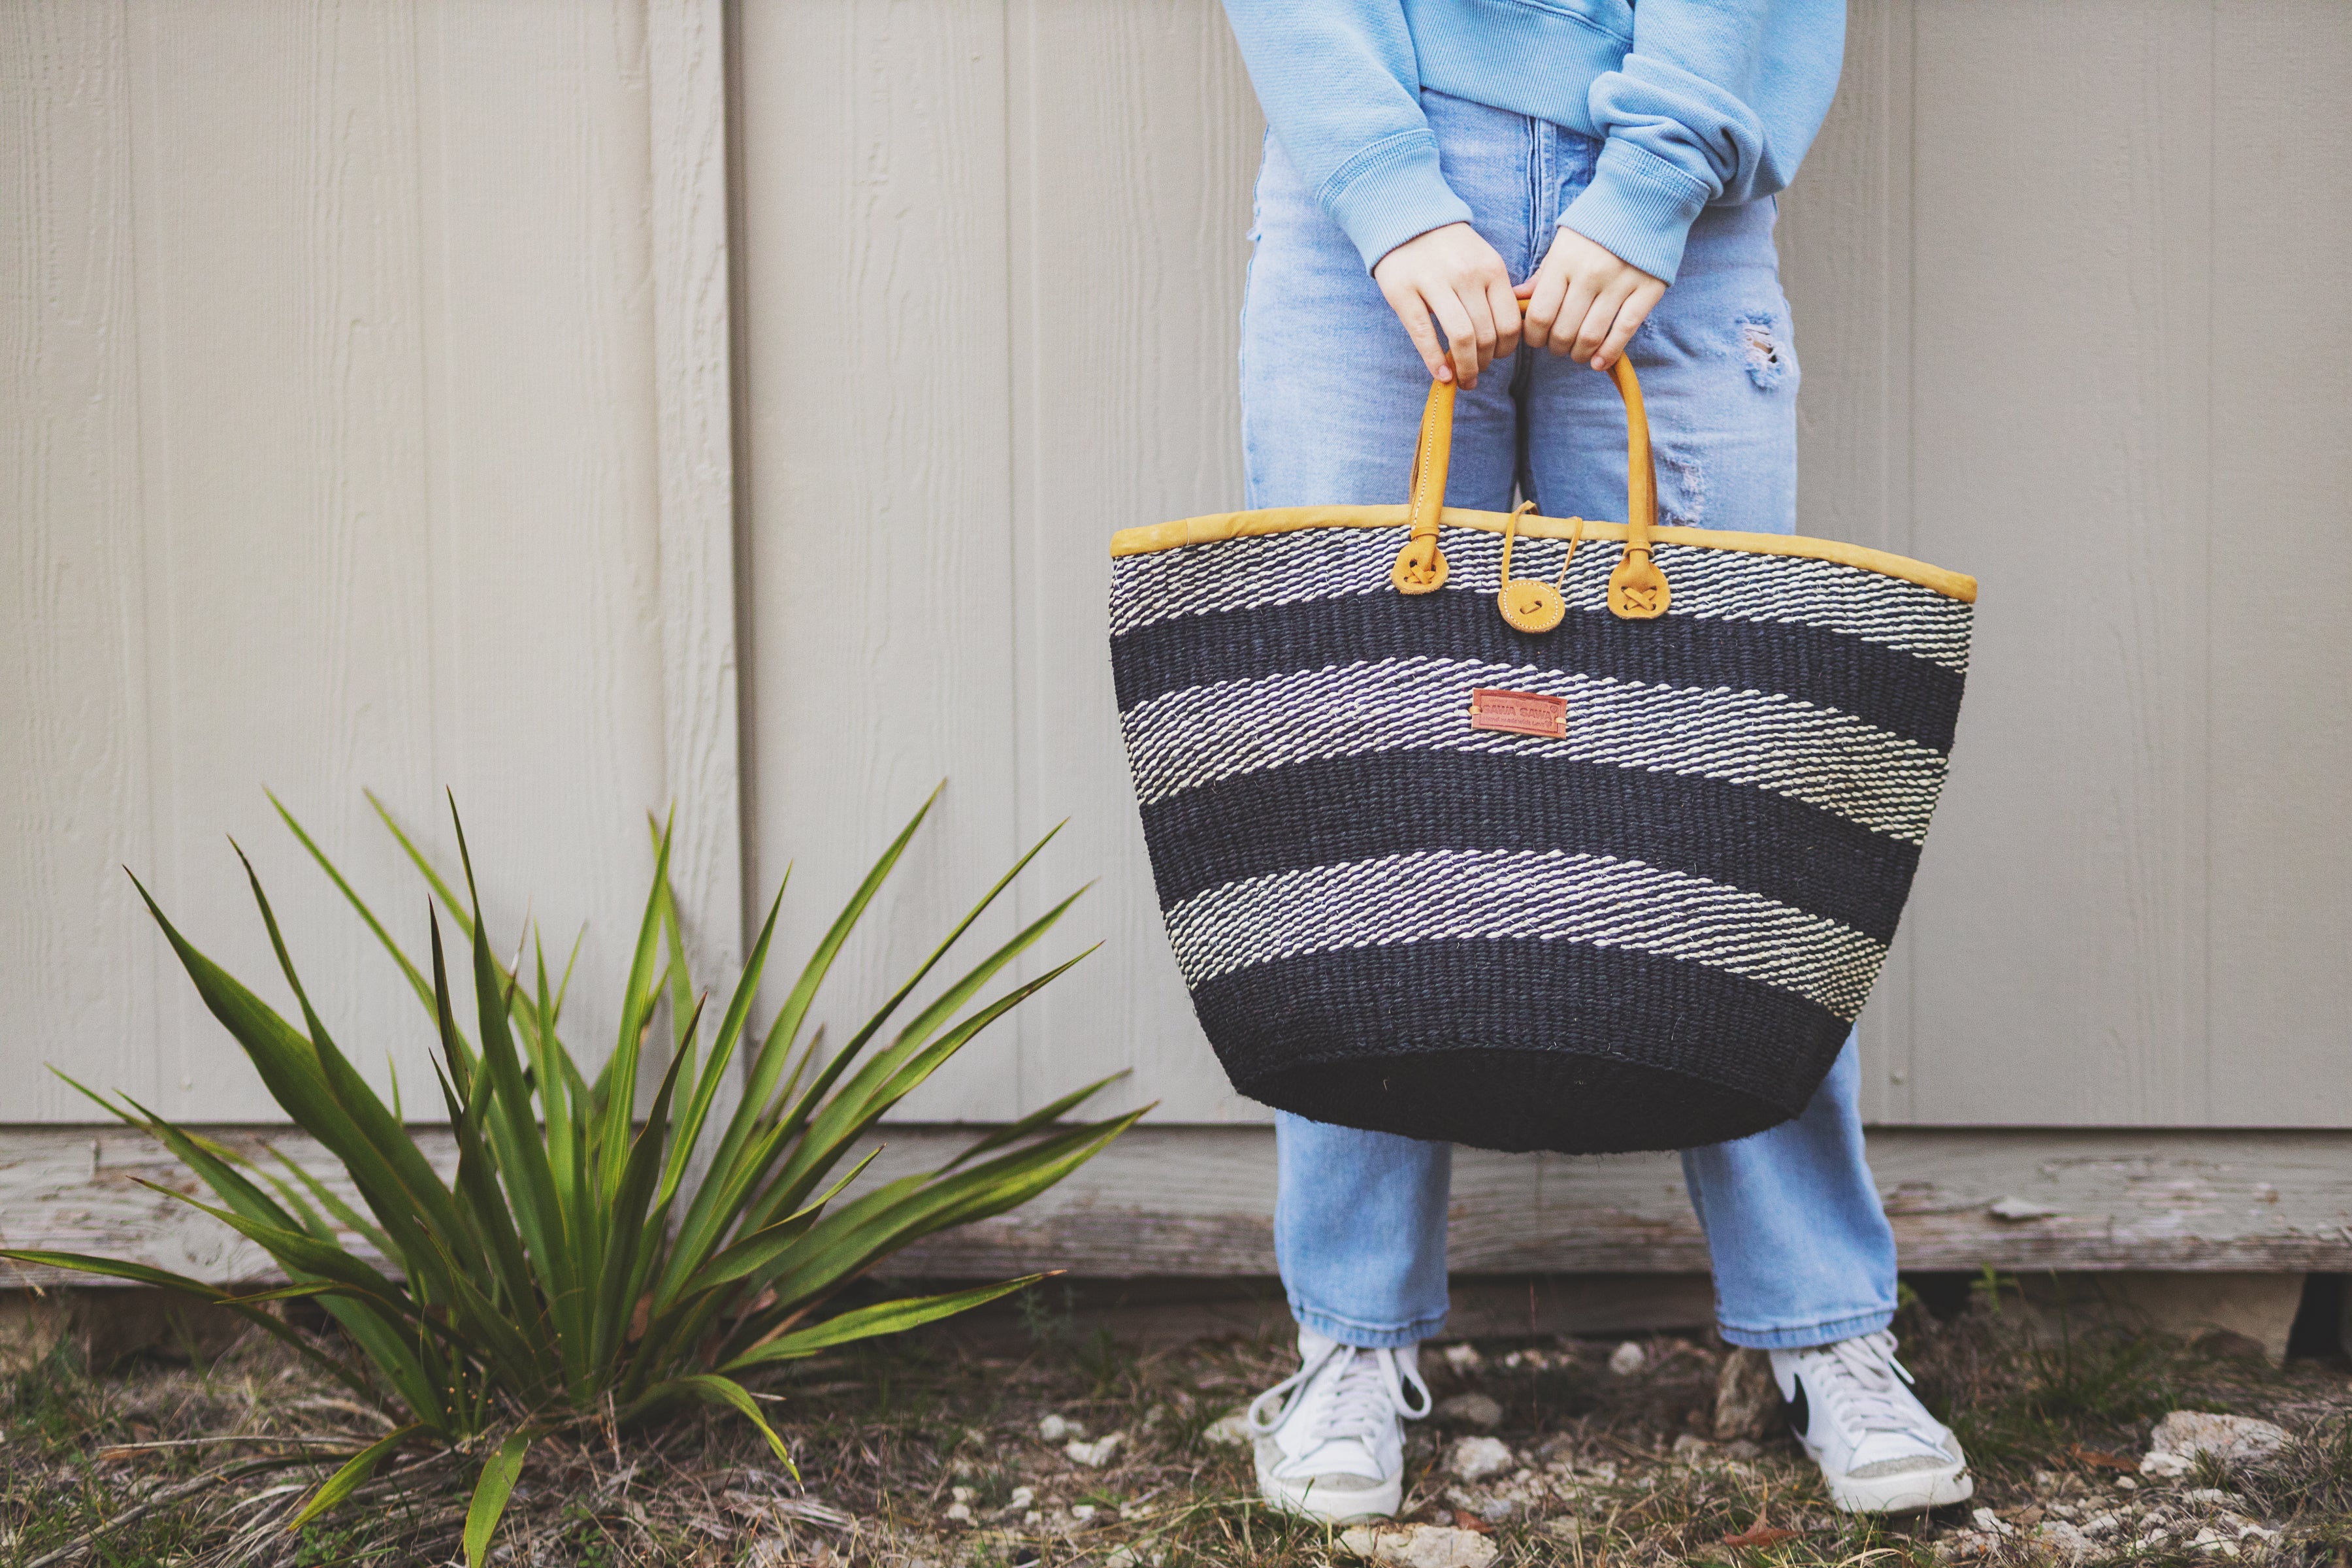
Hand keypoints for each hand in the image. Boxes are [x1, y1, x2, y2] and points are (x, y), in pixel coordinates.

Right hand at [1371, 223, 1519, 388]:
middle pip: (1486, 335)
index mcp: (1491, 269)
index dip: (1505, 350)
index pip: (1509, 324)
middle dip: (1483, 363)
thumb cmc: (1450, 248)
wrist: (1408, 220)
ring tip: (1461, 378)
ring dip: (1465, 367)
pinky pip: (1424, 334)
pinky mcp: (1404, 293)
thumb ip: (1496, 291)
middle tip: (1476, 373)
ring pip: (1461, 338)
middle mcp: (1466, 276)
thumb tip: (1508, 335)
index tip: (1496, 357)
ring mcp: (1434, 284)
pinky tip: (1441, 374)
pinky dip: (1435, 361)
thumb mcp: (1483, 259)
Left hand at [1519, 226, 1666, 370]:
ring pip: (1591, 336)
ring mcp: (1620, 283)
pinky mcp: (1647, 290)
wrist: (1645, 199)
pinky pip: (1624, 331)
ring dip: (1579, 354)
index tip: (1536, 339)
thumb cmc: (1597, 225)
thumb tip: (1515, 300)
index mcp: (1563, 262)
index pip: (1539, 315)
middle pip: (1563, 331)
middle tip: (1557, 346)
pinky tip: (1600, 362)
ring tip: (1577, 353)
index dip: (1533, 336)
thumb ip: (1542, 276)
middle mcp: (1590, 274)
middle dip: (1555, 347)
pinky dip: (1609, 353)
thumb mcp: (1563, 243)